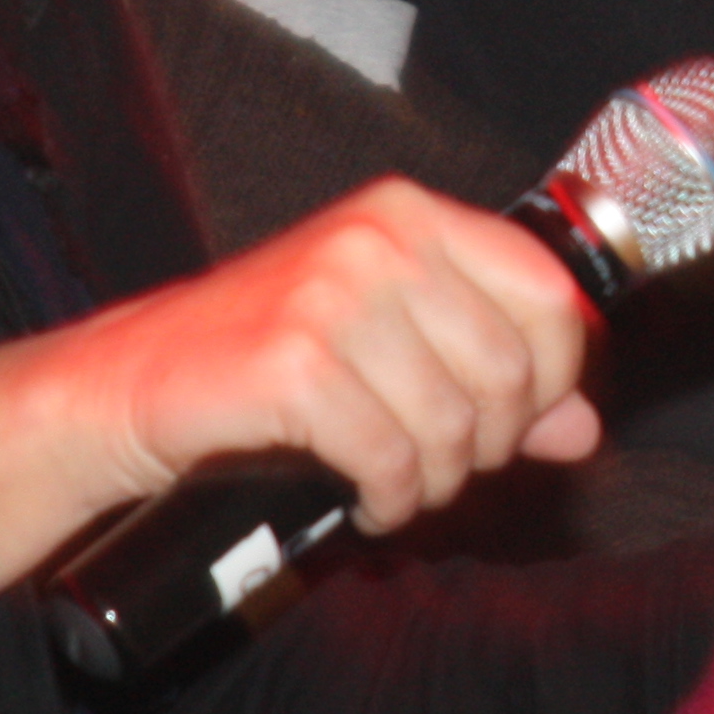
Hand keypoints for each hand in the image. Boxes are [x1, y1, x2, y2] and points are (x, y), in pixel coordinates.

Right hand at [0, 177, 601, 590]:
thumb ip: (493, 374)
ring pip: (454, 423)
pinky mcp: (296, 361)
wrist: (129, 385)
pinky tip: (366, 499)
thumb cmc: (265, 362)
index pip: (548, 293)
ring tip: (402, 486)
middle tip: (447, 467)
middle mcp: (381, 238)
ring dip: (436, 480)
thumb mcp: (391, 345)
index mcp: (414, 214)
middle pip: (510, 369)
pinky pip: (391, 455)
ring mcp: (335, 294)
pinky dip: (389, 497)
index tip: (522, 420)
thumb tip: (584, 429)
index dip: (554, 375)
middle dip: (490, 443)